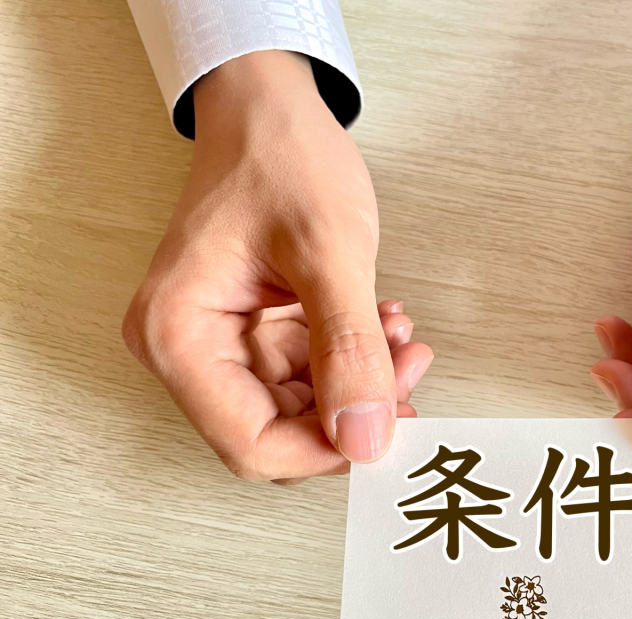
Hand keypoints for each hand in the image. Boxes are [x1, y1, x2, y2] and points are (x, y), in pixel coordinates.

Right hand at [122, 51, 432, 483]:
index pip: (250, 442)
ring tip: (401, 337)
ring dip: (361, 383)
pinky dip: (352, 360)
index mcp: (178, 335)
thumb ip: (349, 350)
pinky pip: (307, 375)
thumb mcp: (328, 253)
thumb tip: (367, 439)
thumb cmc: (280, 157)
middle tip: (408, 371)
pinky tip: (383, 325)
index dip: (325, 452)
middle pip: (276, 432)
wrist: (271, 109)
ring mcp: (219, 344)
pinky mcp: (251, 333)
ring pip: (300, 409)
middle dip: (351, 411)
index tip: (390, 432)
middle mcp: (187, 350)